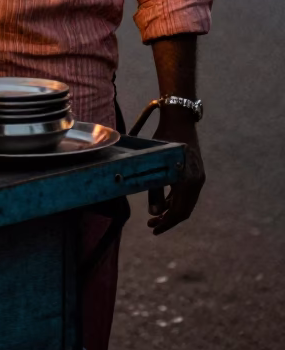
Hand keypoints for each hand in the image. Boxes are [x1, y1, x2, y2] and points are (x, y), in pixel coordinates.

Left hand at [147, 113, 204, 235]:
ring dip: (171, 210)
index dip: (167, 223)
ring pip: (185, 202)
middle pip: (184, 210)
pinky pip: (186, 193)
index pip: (179, 212)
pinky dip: (175, 200)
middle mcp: (197, 181)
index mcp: (189, 181)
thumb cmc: (164, 139)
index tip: (154, 230)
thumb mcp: (157, 163)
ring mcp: (197, 176)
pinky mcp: (194, 171)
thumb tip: (154, 214)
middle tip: (151, 225)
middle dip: (168, 220)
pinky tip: (163, 203)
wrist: (179, 119)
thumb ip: (155, 189)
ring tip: (154, 217)